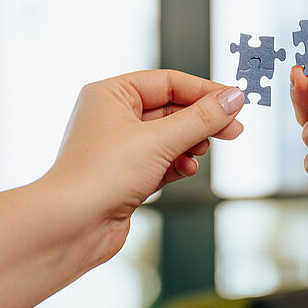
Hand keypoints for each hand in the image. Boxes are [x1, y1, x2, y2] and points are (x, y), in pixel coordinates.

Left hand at [43, 70, 244, 258]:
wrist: (71, 226)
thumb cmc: (101, 175)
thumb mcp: (161, 140)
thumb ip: (202, 118)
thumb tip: (234, 98)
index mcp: (110, 95)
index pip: (167, 82)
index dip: (204, 91)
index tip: (235, 101)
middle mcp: (111, 117)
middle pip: (171, 109)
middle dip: (202, 121)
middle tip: (233, 130)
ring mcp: (117, 148)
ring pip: (168, 137)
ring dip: (190, 144)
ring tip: (200, 153)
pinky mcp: (124, 176)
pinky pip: (161, 161)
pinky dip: (177, 164)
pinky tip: (185, 170)